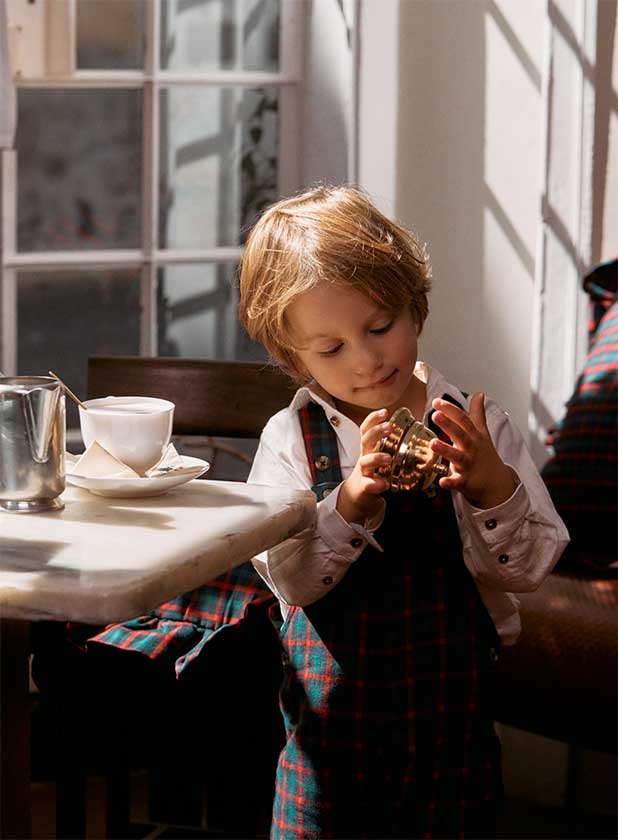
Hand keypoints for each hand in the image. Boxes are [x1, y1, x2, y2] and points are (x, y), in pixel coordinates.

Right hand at [336, 409, 391, 523]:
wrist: (359, 496)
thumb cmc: (375, 473)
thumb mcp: (382, 458)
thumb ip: (395, 450)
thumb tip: (421, 437)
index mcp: (370, 448)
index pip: (367, 429)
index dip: (374, 419)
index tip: (385, 411)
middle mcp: (364, 457)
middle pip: (365, 440)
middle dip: (376, 432)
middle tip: (389, 428)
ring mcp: (363, 472)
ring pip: (365, 462)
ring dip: (376, 458)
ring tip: (388, 458)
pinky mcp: (363, 488)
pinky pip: (367, 485)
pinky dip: (375, 484)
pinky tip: (383, 484)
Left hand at [429, 393, 517, 508]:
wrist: (497, 484)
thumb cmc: (485, 456)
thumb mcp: (483, 433)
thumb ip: (477, 414)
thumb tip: (479, 394)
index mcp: (473, 436)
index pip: (463, 420)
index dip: (450, 410)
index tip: (436, 402)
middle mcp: (470, 449)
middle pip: (460, 434)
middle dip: (448, 425)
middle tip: (435, 415)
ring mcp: (468, 465)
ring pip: (456, 457)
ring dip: (445, 450)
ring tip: (433, 443)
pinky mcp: (465, 482)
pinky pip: (457, 482)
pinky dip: (450, 482)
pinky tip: (442, 481)